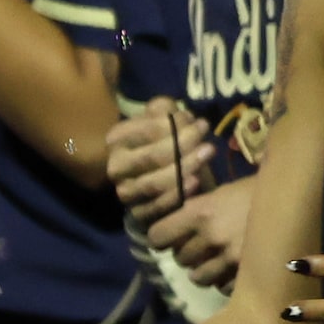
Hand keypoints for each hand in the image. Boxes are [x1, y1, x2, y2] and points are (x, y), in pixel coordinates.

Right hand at [106, 101, 215, 226]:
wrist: (171, 180)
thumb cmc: (169, 144)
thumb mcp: (166, 121)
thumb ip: (166, 110)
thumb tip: (171, 109)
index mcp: (117, 140)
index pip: (146, 130)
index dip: (175, 125)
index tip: (199, 122)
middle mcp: (116, 167)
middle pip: (152, 156)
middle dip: (183, 145)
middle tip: (207, 138)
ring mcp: (125, 192)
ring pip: (154, 183)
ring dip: (185, 168)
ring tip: (207, 154)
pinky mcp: (138, 214)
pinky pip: (157, 207)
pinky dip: (178, 194)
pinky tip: (196, 181)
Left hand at [146, 175, 254, 287]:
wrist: (299, 198)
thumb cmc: (260, 189)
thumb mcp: (224, 192)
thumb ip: (200, 210)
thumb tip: (180, 225)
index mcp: (200, 211)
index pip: (158, 236)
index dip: (162, 239)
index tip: (170, 239)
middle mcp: (210, 236)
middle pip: (179, 258)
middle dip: (189, 254)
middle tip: (202, 248)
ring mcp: (229, 257)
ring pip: (198, 277)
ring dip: (205, 271)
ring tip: (218, 262)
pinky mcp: (248, 273)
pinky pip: (223, 286)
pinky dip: (227, 281)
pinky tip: (236, 269)